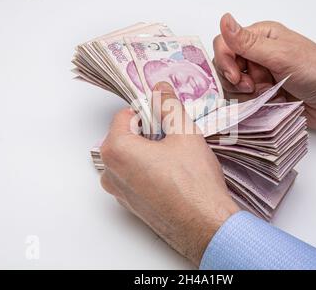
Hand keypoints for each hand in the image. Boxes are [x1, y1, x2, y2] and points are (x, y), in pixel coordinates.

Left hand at [99, 82, 239, 265]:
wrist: (205, 226)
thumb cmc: (194, 183)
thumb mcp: (184, 132)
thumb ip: (168, 105)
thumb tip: (160, 89)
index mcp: (116, 150)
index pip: (126, 115)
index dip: (148, 111)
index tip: (166, 116)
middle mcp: (110, 172)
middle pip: (126, 136)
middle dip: (149, 131)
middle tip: (174, 137)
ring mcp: (118, 191)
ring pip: (131, 156)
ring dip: (150, 151)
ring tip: (176, 157)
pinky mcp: (130, 205)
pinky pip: (135, 176)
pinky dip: (150, 169)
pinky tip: (173, 174)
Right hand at [213, 13, 315, 130]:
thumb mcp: (281, 55)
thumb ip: (249, 43)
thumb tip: (224, 20)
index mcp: (261, 37)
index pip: (225, 43)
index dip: (225, 61)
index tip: (236, 76)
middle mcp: (257, 54)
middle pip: (225, 66)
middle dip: (236, 79)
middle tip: (253, 86)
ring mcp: (259, 75)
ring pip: (232, 86)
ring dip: (246, 93)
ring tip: (268, 93)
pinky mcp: (263, 94)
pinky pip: (243, 100)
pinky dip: (253, 103)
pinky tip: (271, 101)